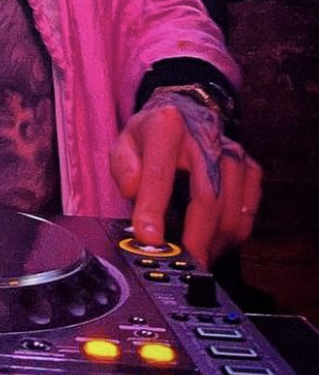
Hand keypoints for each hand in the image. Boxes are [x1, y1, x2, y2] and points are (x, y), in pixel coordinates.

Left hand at [109, 90, 261, 267]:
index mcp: (167, 127)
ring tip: (193, 252)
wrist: (188, 109)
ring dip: (213, 242)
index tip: (148, 239)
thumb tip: (131, 191)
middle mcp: (206, 139)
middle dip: (194, 240)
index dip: (153, 209)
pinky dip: (230, 234)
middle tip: (182, 265)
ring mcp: (233, 154)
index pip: (160, 175)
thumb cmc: (152, 133)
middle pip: (206, 200)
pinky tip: (211, 237)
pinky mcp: (251, 169)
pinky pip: (246, 214)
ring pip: (231, 213)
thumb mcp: (125, 141)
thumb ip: (123, 166)